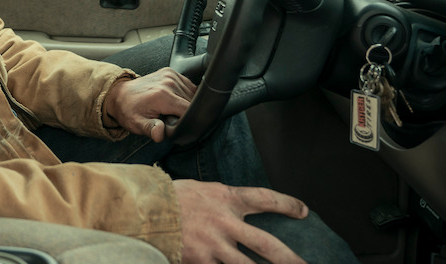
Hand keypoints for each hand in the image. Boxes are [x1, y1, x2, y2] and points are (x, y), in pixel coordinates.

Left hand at [103, 68, 196, 141]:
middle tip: (170, 118)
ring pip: (192, 94)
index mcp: (163, 96)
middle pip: (192, 102)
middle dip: (186, 113)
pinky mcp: (171, 72)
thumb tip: (159, 134)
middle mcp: (169, 82)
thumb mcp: (137, 124)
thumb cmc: (129, 111)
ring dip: (187, 103)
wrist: (119, 94)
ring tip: (171, 109)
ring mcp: (170, 75)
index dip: (188, 121)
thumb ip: (151, 129)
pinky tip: (174, 100)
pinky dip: (185, 94)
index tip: (179, 125)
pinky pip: (188, 85)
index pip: (189, 110)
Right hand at [174, 180, 307, 263]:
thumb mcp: (201, 189)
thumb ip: (222, 200)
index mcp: (226, 198)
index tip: (302, 211)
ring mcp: (214, 246)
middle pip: (267, 245)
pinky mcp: (202, 262)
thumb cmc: (170, 197)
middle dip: (290, 259)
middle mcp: (225, 223)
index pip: (264, 198)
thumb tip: (238, 208)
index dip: (287, 204)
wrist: (143, 210)